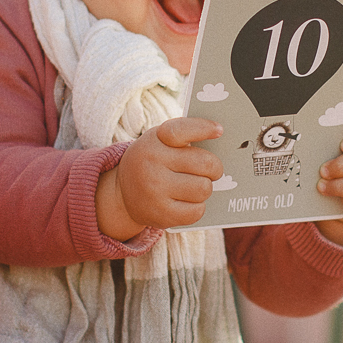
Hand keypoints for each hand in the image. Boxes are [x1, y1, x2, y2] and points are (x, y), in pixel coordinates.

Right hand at [97, 117, 224, 238]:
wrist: (122, 192)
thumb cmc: (152, 161)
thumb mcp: (159, 141)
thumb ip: (185, 136)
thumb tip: (219, 137)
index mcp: (154, 141)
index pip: (181, 131)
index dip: (203, 128)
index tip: (219, 130)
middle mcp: (152, 164)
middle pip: (205, 164)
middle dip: (215, 168)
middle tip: (211, 170)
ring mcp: (155, 191)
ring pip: (204, 189)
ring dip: (204, 188)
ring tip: (194, 186)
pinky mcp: (161, 214)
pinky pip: (197, 211)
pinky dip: (197, 207)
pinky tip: (187, 201)